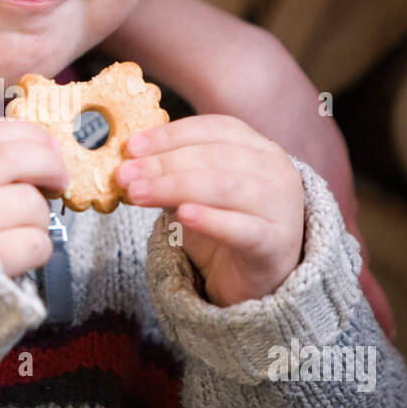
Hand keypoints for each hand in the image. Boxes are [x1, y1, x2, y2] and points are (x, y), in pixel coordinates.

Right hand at [0, 118, 69, 278]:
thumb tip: (29, 151)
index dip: (26, 134)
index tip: (48, 144)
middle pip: (11, 158)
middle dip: (48, 163)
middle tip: (60, 178)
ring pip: (28, 202)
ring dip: (42, 216)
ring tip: (29, 229)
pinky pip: (32, 243)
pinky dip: (39, 247)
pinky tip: (26, 254)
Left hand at [116, 114, 304, 306]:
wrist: (261, 279)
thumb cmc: (230, 228)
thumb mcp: (199, 193)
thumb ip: (174, 174)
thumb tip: (131, 162)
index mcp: (259, 147)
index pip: (213, 128)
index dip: (170, 135)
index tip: (131, 146)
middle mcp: (277, 170)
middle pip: (215, 156)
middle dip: (163, 163)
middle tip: (125, 174)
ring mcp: (281, 206)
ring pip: (225, 187)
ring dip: (175, 187)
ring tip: (138, 194)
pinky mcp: (277, 243)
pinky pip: (243, 229)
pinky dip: (211, 220)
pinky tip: (183, 215)